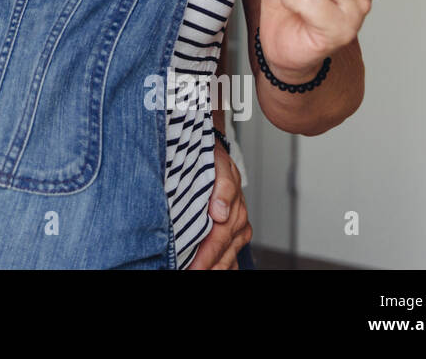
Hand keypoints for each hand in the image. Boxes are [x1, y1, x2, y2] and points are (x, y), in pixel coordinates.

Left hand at [187, 137, 250, 269]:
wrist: (213, 153)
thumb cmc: (211, 159)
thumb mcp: (218, 165)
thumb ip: (222, 187)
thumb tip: (220, 212)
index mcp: (233, 209)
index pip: (218, 240)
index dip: (204, 257)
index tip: (191, 268)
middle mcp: (237, 223)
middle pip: (223, 255)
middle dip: (207, 267)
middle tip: (187, 273)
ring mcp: (236, 231)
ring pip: (227, 260)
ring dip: (214, 268)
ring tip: (195, 272)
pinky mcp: (232, 235)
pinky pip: (230, 257)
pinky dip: (220, 266)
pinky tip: (209, 269)